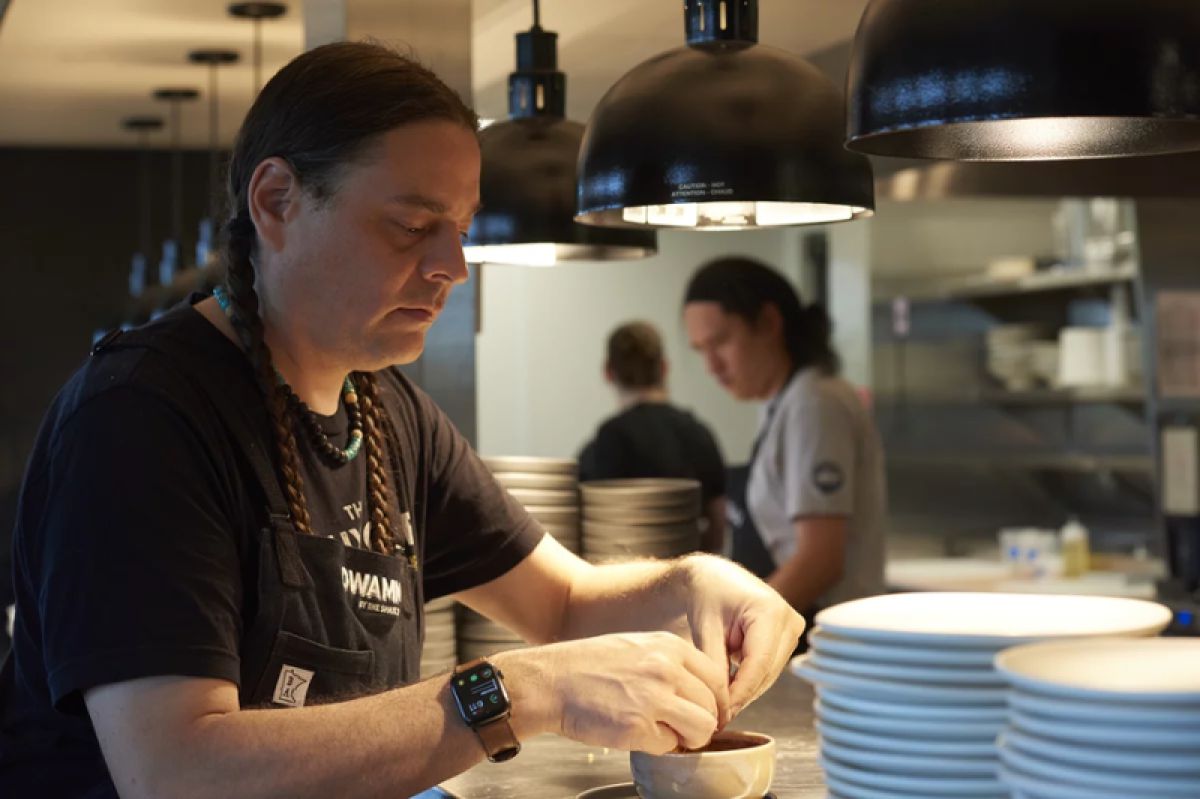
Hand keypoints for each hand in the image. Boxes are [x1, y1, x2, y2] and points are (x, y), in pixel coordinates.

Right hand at [517, 631, 727, 753]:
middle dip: (702, 723)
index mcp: (669, 647)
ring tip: (666, 734)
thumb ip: (669, 664)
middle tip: (685, 729)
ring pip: (701, 729)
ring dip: (688, 738)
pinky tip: (637, 734)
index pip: (717, 678)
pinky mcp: (637, 727)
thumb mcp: (637, 646)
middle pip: (712, 706)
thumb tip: (696, 692)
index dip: (714, 701)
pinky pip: (668, 746)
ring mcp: (654, 699)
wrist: (551, 681)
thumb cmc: (587, 666)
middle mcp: (667, 670)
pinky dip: (657, 746)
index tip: (706, 712)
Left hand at [680, 555, 804, 718]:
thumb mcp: (705, 631)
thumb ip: (715, 668)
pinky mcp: (789, 638)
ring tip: (717, 703)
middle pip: (766, 673)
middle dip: (740, 696)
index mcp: (770, 611)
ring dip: (744, 690)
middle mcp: (789, 621)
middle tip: (714, 717)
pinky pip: (769, 669)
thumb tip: (723, 708)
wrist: (714, 578)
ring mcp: (793, 630)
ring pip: (768, 675)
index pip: (758, 665)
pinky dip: (748, 680)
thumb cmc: (707, 597)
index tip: (720, 716)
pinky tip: (728, 687)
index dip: (739, 694)